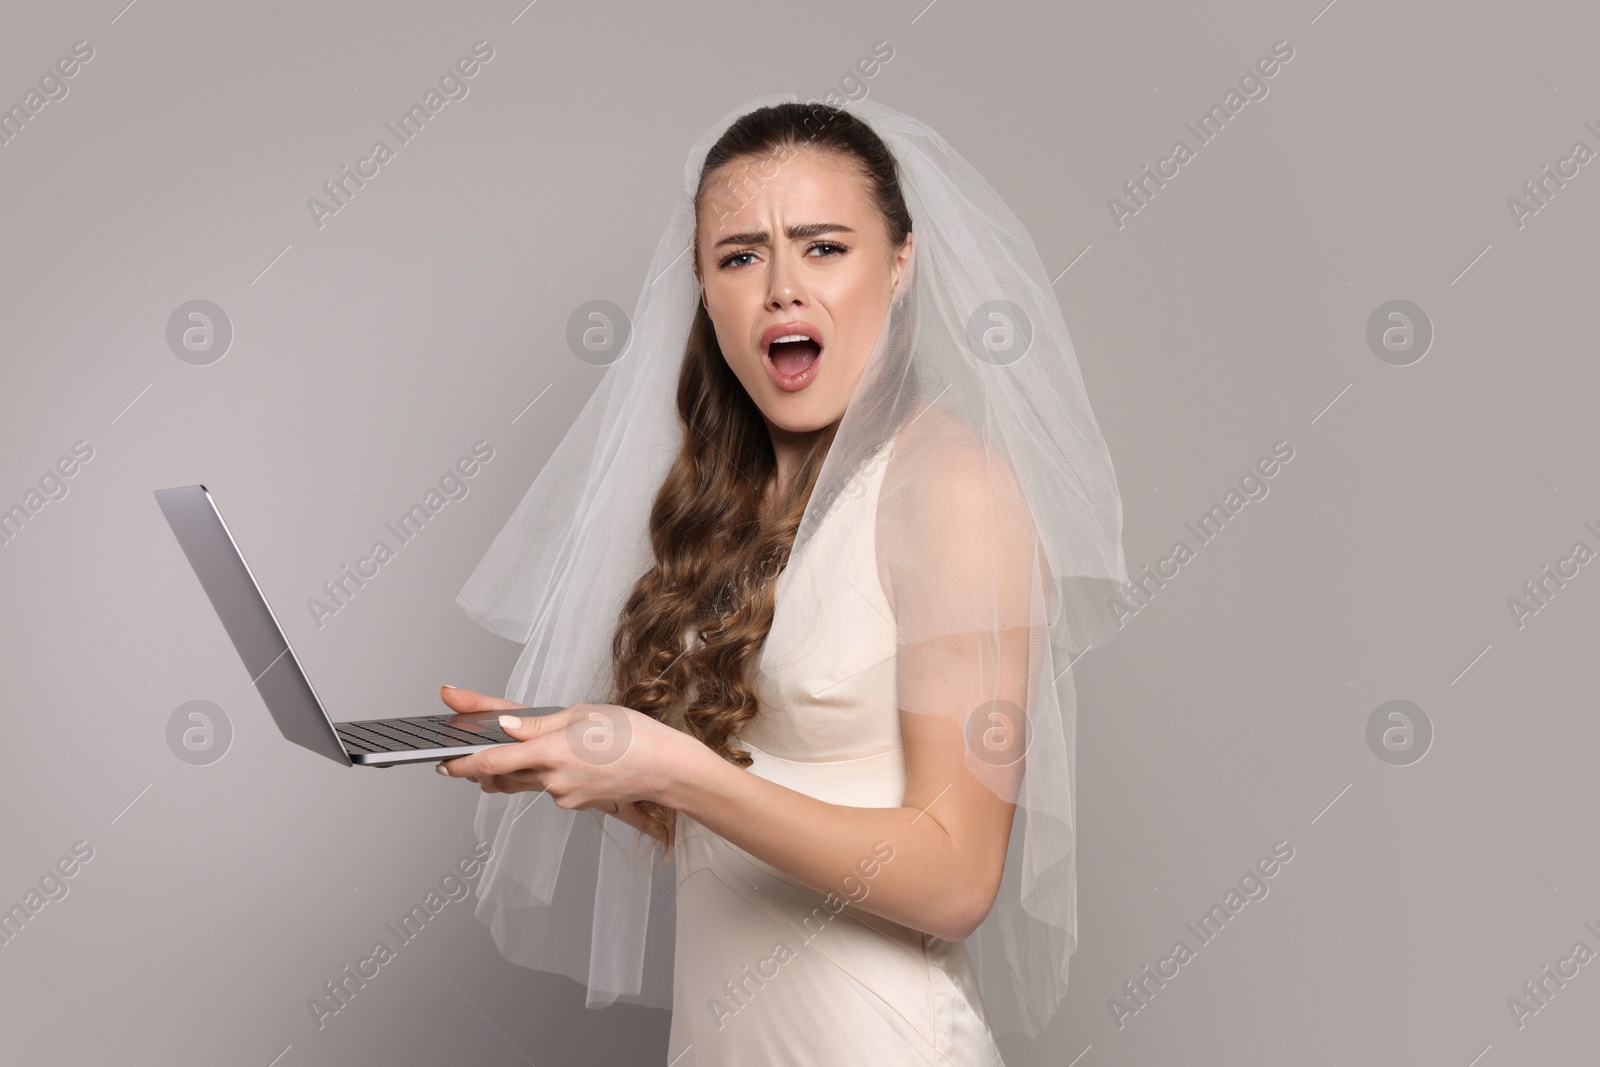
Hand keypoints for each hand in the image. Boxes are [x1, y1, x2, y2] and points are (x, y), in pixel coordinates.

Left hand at [435, 687, 692, 812]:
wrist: (667, 769)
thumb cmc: (633, 734)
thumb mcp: (583, 713)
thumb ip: (537, 723)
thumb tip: (504, 726)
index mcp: (551, 750)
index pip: (491, 760)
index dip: (460, 761)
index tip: (439, 759)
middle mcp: (552, 779)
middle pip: (501, 774)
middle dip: (482, 764)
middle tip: (467, 750)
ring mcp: (563, 796)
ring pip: (524, 781)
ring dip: (517, 766)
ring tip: (535, 746)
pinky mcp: (574, 804)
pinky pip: (548, 787)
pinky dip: (547, 773)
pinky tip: (569, 758)